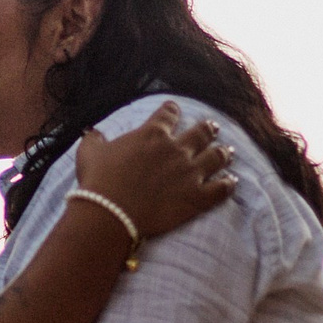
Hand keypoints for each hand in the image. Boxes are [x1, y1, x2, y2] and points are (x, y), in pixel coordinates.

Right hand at [73, 100, 237, 238]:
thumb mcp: (90, 152)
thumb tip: (92, 132)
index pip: (169, 114)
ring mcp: (190, 173)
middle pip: (201, 133)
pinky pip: (220, 189)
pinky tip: (232, 182)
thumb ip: (94, 139)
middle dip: (208, 129)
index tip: (174, 109)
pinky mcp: (196, 198)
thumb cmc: (98, 181)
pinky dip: (228, 184)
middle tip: (213, 128)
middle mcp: (176, 149)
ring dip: (223, 153)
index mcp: (152, 134)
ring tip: (229, 151)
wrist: (111, 212)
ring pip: (216, 157)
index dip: (172, 110)